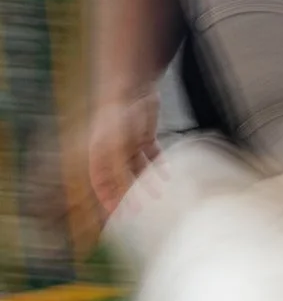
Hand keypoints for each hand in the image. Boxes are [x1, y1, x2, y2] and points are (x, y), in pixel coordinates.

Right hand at [87, 95, 164, 215]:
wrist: (134, 86)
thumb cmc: (119, 115)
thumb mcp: (117, 146)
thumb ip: (118, 170)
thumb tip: (121, 194)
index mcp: (99, 154)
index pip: (101, 183)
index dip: (109, 199)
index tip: (120, 214)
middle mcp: (112, 151)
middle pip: (119, 178)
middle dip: (130, 194)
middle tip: (142, 211)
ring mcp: (128, 143)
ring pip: (137, 168)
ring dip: (146, 181)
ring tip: (158, 196)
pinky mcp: (144, 135)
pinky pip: (151, 154)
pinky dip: (158, 164)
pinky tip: (166, 175)